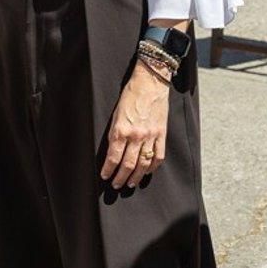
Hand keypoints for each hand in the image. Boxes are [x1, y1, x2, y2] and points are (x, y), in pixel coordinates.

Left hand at [100, 61, 169, 189]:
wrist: (150, 82)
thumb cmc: (130, 95)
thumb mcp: (116, 114)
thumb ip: (115, 133)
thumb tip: (113, 151)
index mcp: (121, 130)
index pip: (113, 157)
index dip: (108, 170)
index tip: (105, 176)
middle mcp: (136, 136)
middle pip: (128, 165)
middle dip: (121, 178)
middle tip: (116, 184)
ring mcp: (150, 136)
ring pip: (143, 164)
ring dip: (136, 177)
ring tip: (130, 183)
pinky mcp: (161, 134)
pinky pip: (158, 156)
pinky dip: (152, 167)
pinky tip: (147, 171)